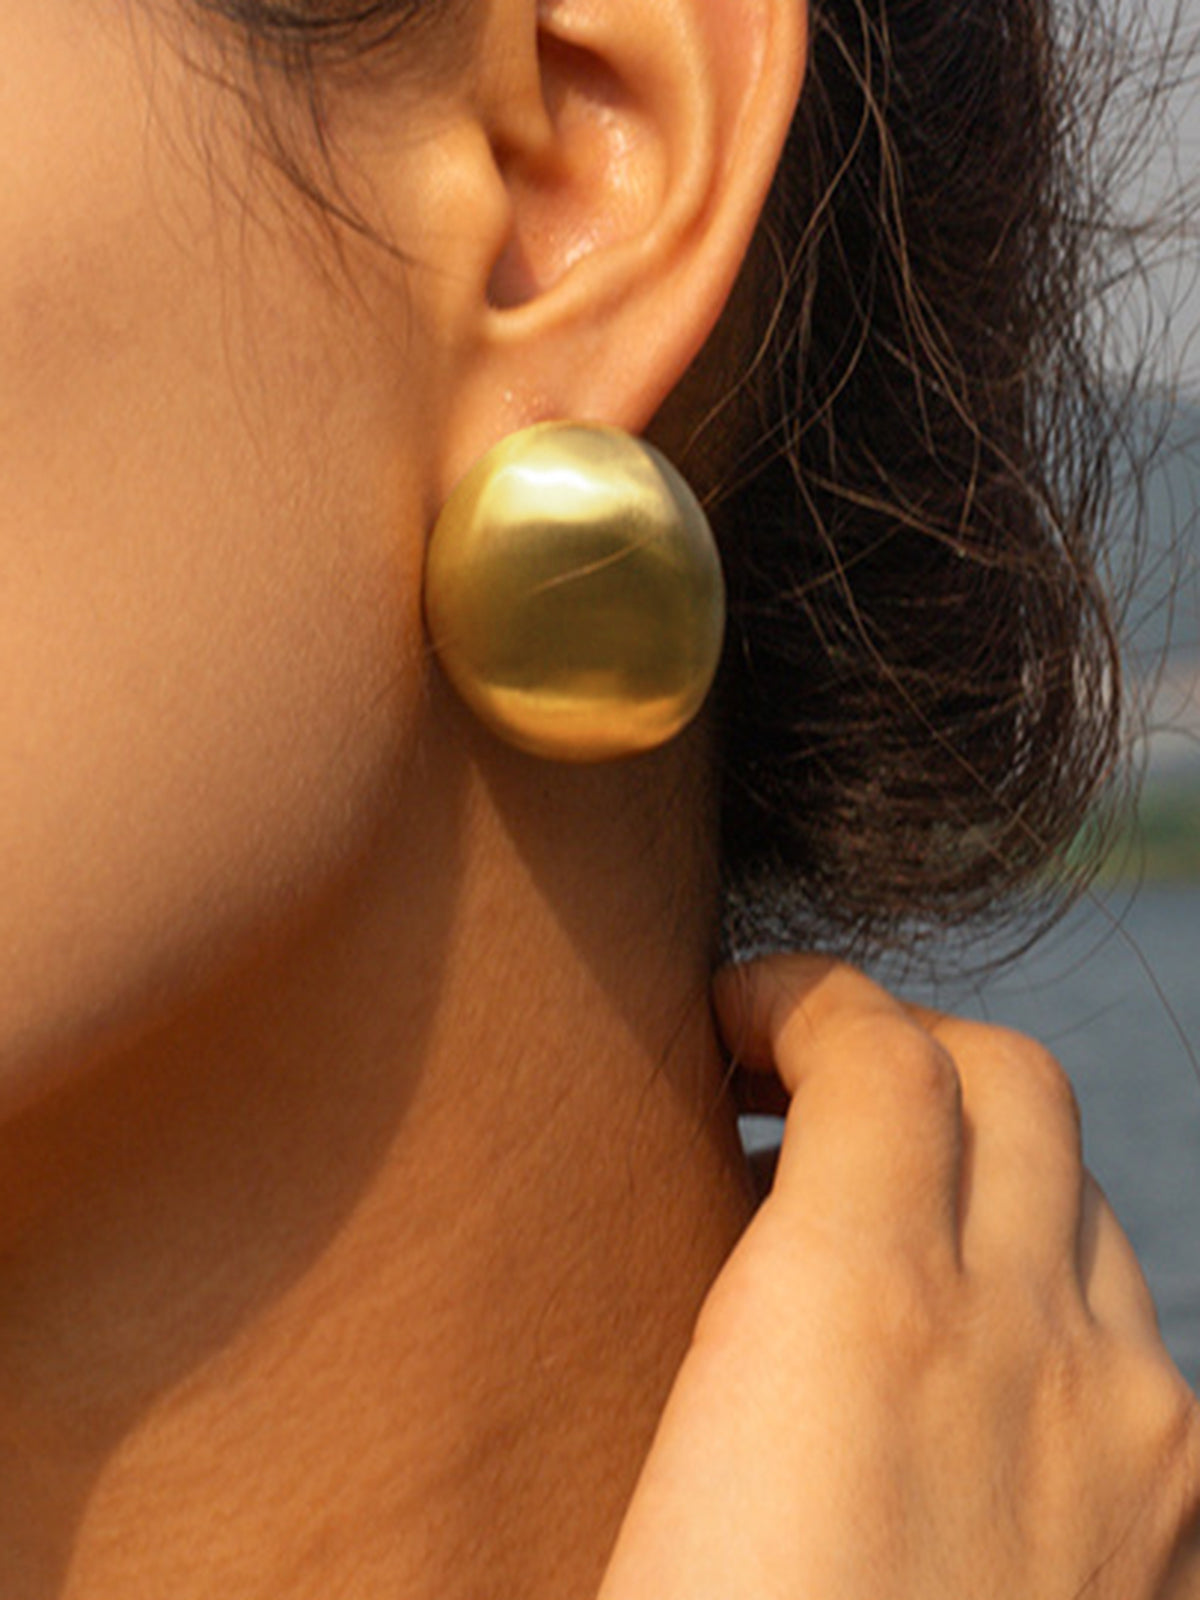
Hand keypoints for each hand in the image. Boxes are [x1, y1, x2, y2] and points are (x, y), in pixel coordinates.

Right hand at [598, 956, 1199, 1598]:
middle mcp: (1030, 1353)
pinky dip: (1041, 1306)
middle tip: (800, 1093)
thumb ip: (710, 1299)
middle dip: (900, 1044)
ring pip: (1085, 1204)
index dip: (799, 993)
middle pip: (1009, 1080)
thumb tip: (696, 1217)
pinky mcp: (1190, 1531)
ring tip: (877, 1237)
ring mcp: (1137, 1440)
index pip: (878, 1048)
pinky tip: (961, 1383)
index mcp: (862, 1319)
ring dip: (979, 1174)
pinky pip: (1127, 1342)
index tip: (732, 1017)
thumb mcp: (652, 1458)